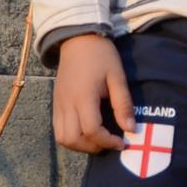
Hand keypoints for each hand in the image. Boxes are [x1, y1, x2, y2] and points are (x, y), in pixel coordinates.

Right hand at [53, 32, 133, 152]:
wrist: (77, 40)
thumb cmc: (101, 56)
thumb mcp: (117, 77)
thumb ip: (123, 104)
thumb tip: (131, 129)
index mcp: (83, 97)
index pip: (92, 130)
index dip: (107, 141)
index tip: (122, 142)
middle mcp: (66, 104)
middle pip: (72, 139)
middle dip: (93, 147)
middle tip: (110, 142)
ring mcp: (58, 105)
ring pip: (62, 138)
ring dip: (80, 145)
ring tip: (98, 139)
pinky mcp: (55, 104)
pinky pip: (58, 130)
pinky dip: (71, 137)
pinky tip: (87, 132)